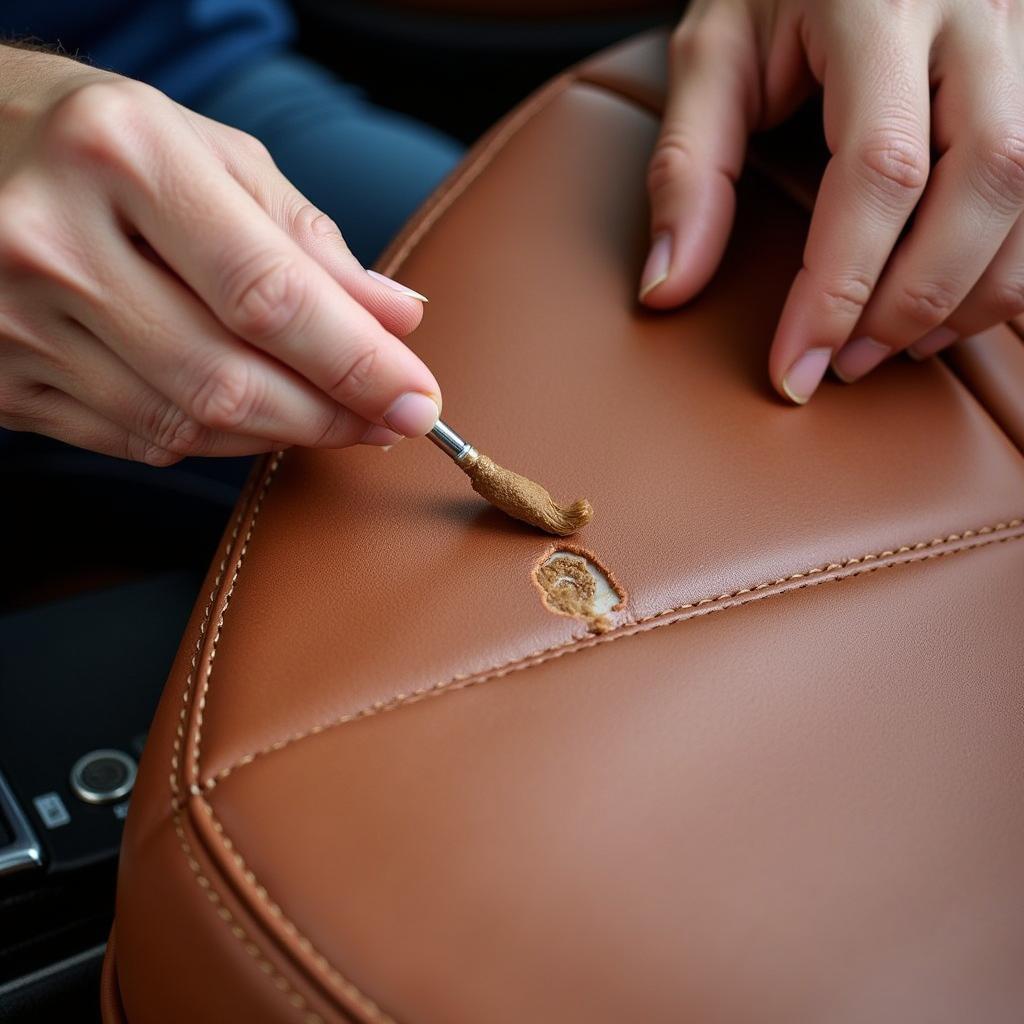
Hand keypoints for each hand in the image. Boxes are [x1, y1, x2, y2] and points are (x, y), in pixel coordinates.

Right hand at [0, 47, 440, 462]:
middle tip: (390, 420)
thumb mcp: (208, 153)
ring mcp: (14, 319)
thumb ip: (306, 239)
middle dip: (330, 416)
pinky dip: (211, 438)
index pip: (269, 294)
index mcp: (123, 157)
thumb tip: (397, 318)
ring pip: (185, 424)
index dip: (358, 363)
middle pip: (228, 378)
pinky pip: (136, 439)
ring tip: (331, 416)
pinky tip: (247, 415)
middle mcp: (56, 241)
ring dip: (278, 434)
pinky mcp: (0, 378)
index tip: (419, 401)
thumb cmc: (100, 142)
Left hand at [640, 0, 1023, 402]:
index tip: (795, 370)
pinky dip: (1012, 262)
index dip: (838, 287)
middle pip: (987, 177)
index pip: (880, 168)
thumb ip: (688, 169)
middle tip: (847, 363)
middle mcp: (980, 9)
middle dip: (915, 297)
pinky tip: (951, 301)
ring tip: (895, 344)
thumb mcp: (711, 58)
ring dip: (975, 291)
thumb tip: (666, 290)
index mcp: (881, 4)